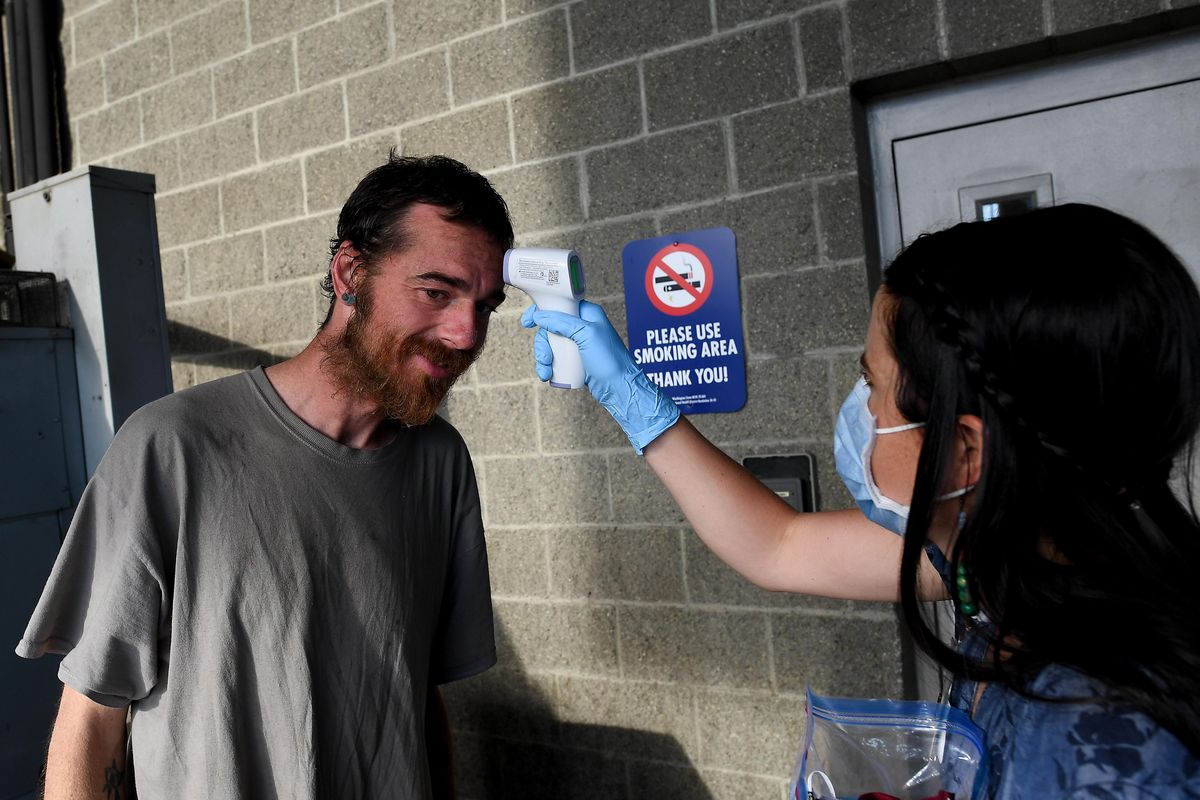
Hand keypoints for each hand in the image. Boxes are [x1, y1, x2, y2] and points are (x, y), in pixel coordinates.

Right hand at [521, 300, 679, 453]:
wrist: (620, 390)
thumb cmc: (610, 361)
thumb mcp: (586, 335)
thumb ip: (562, 322)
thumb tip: (540, 316)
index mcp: (588, 314)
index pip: (559, 305)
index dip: (541, 312)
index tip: (527, 322)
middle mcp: (582, 326)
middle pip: (550, 327)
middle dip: (543, 344)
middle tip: (544, 357)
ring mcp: (578, 344)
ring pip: (550, 345)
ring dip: (544, 358)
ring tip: (546, 371)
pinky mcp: (576, 360)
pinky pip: (556, 359)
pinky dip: (548, 366)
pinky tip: (548, 375)